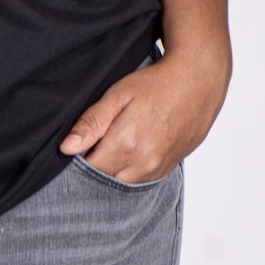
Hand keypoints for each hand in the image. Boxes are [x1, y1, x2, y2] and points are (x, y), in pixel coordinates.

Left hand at [58, 43, 230, 183]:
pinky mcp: (168, 169)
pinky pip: (141, 180)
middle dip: (95, 164)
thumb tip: (66, 148)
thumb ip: (92, 123)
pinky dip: (131, 169)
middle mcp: (144, 163)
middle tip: (95, 139)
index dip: (79, 158)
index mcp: (127, 144)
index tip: (78, 143)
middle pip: (105, 178)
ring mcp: (158, 169)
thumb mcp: (118, 95)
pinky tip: (132, 146)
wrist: (198, 82)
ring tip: (115, 140)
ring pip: (123, 182)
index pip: (90, 168)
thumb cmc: (156, 84)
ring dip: (113, 168)